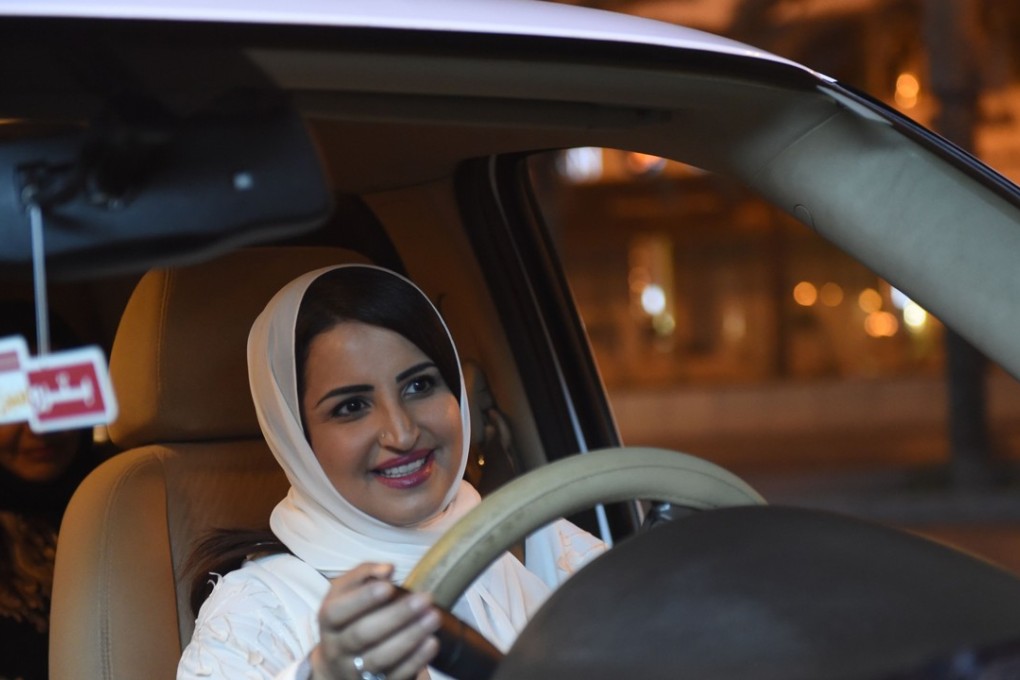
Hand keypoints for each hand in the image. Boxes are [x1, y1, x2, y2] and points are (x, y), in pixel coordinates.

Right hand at [311, 563, 440, 679]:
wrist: (337, 664)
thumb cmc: (348, 617)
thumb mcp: (345, 592)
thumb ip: (364, 574)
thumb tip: (388, 569)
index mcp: (328, 621)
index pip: (337, 612)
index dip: (362, 599)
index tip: (389, 586)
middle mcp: (337, 648)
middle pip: (362, 635)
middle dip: (396, 616)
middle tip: (424, 599)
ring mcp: (354, 670)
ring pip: (380, 657)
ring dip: (409, 637)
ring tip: (433, 618)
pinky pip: (395, 675)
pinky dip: (415, 660)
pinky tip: (432, 642)